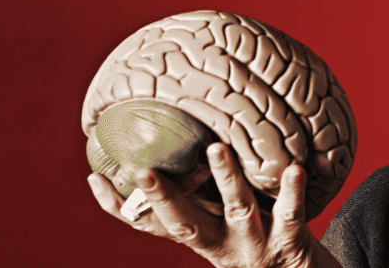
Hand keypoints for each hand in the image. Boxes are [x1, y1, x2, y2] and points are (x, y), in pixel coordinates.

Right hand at [88, 143, 341, 267]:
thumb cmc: (260, 238)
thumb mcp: (225, 222)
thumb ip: (204, 194)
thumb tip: (181, 144)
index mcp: (202, 237)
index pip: (154, 225)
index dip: (122, 207)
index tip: (95, 179)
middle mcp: (222, 245)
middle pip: (185, 224)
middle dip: (162, 199)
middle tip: (143, 171)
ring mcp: (255, 245)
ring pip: (238, 210)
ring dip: (226, 180)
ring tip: (217, 148)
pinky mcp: (290, 243)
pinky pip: (290, 215)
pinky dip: (291, 193)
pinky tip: (293, 169)